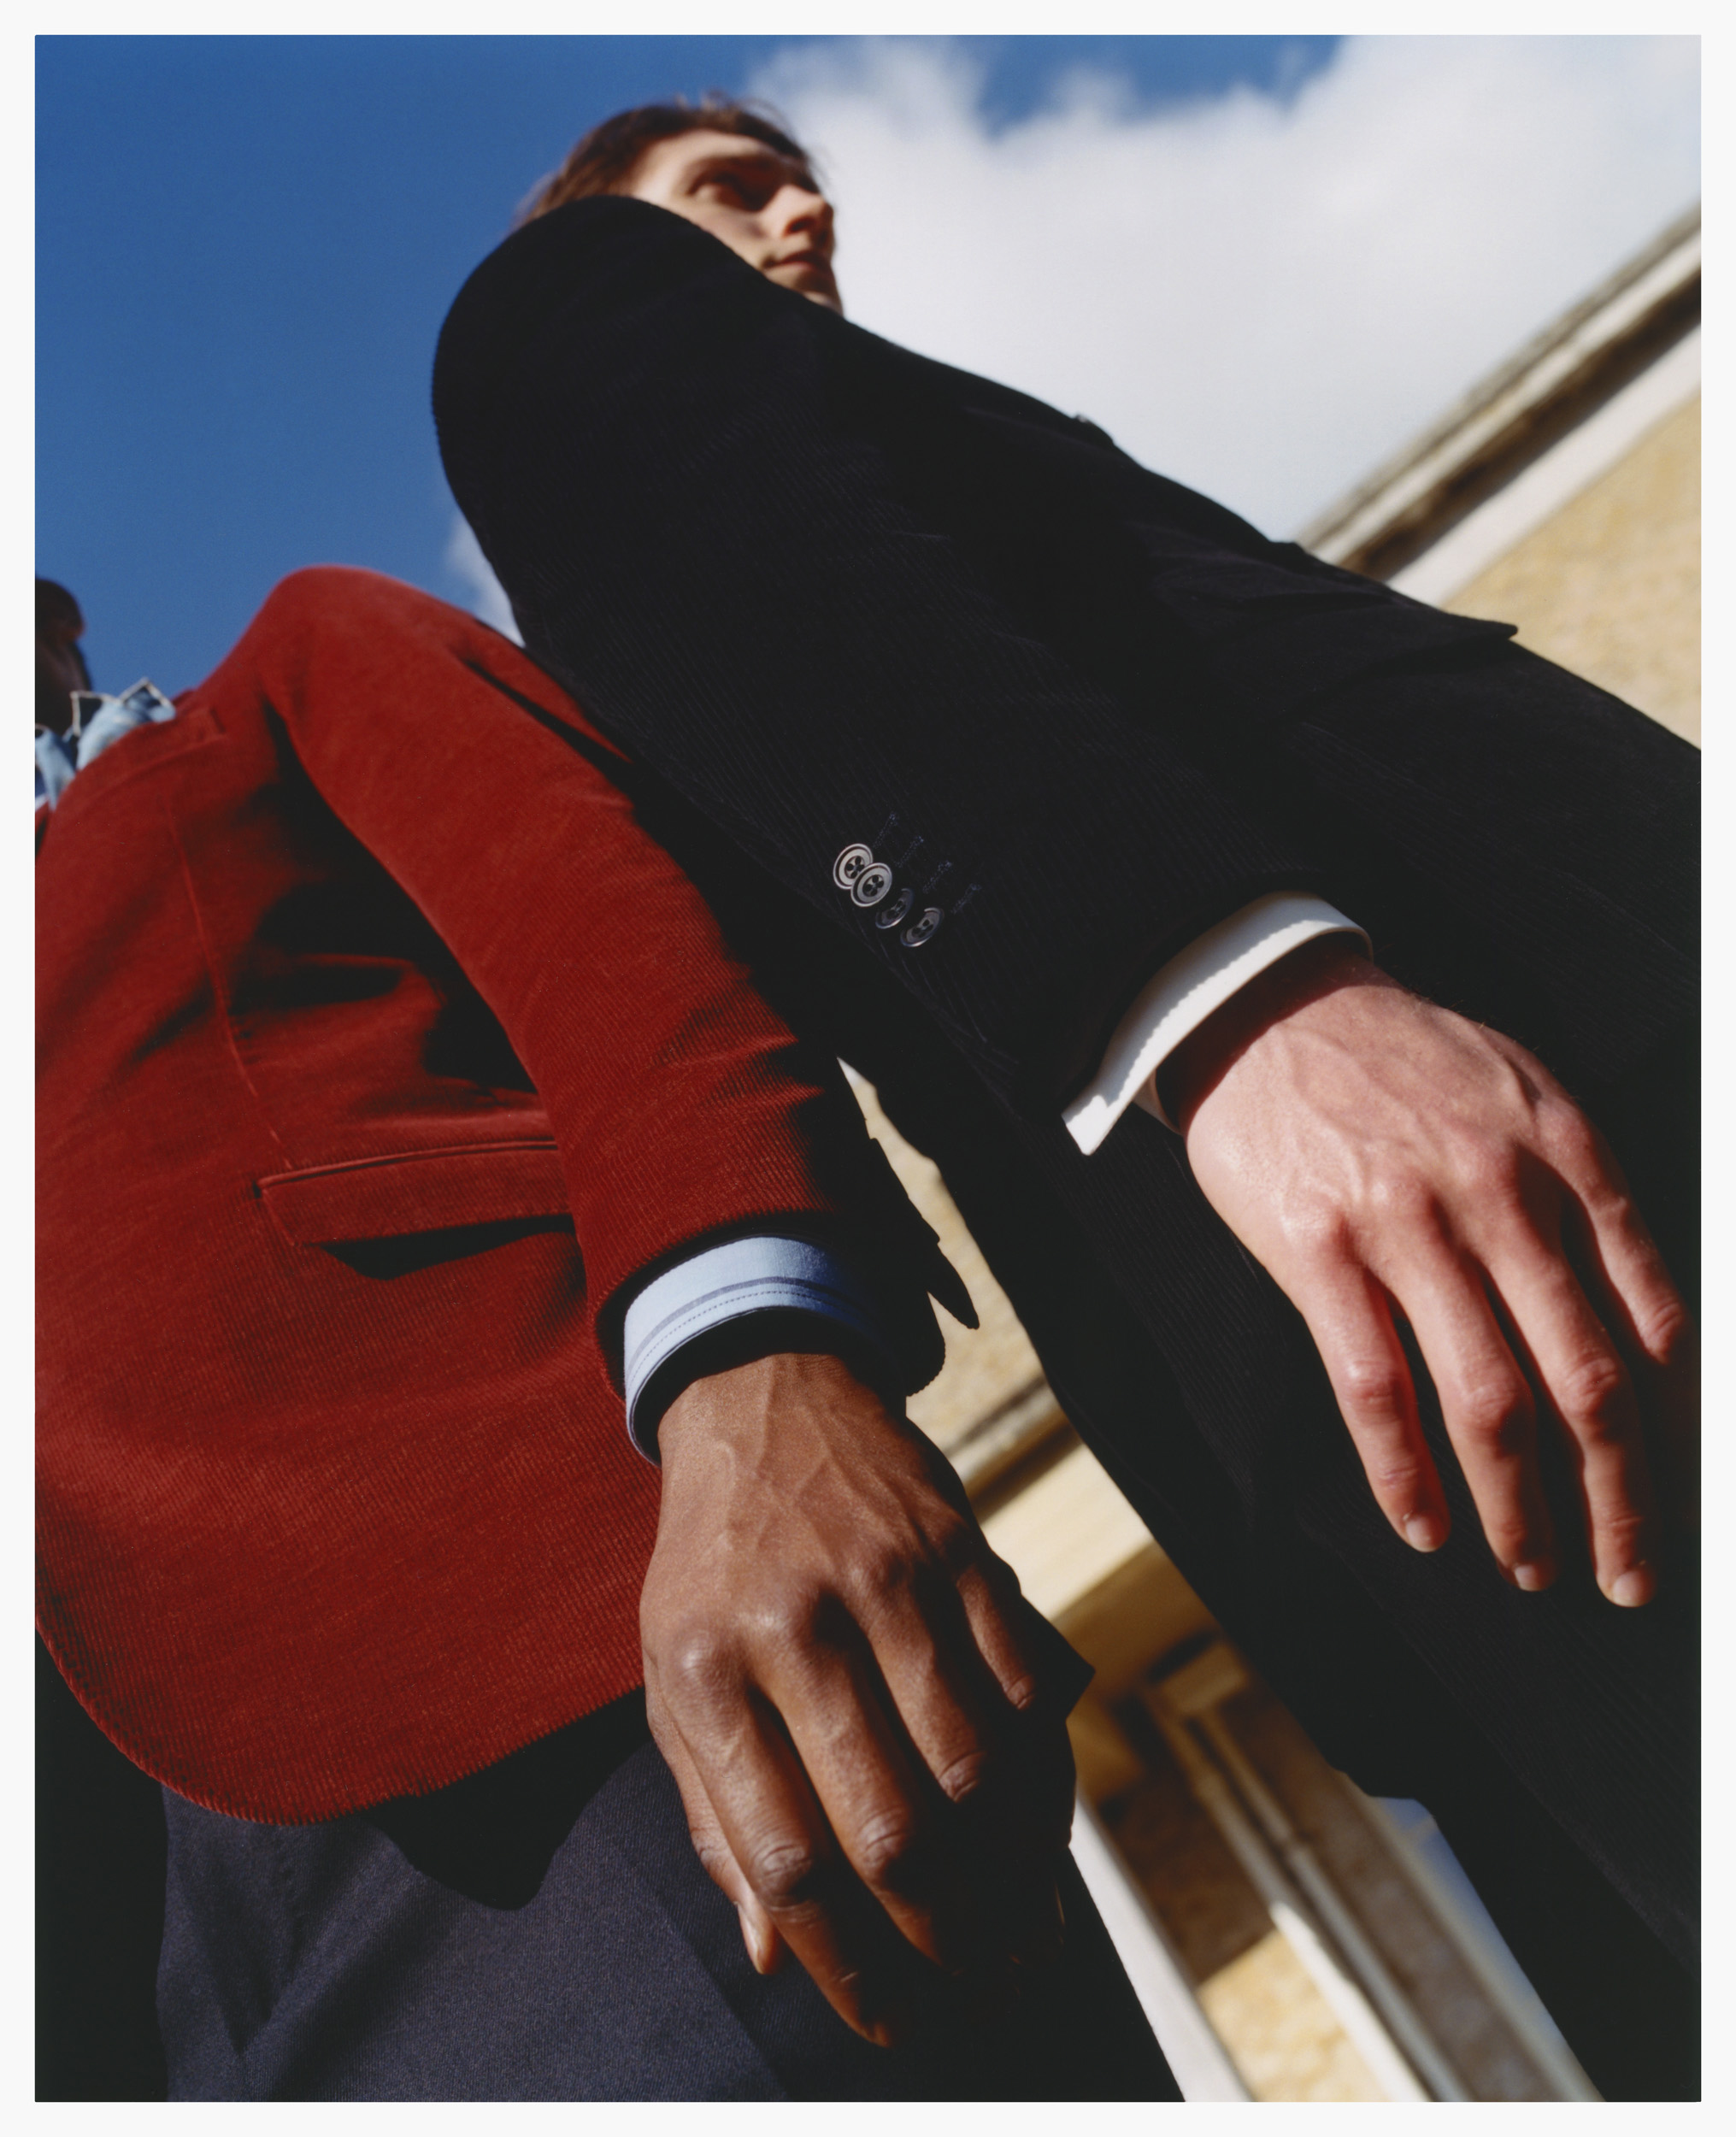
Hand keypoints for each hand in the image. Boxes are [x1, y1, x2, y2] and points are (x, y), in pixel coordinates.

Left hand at [640, 1351, 1088, 2045]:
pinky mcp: (957, 1551)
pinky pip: (1018, 1687)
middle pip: (886, 1829)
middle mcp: (793, 1629)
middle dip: (941, 1939)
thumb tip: (771, 1955)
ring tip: (1023, 1934)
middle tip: (973, 1987)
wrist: (765, 1399)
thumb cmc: (715, 1568)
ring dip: (1008, 1876)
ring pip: (969, 1770)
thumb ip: (713, 1815)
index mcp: (706, 1673)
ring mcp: (884, 1584)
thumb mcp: (673, 1677)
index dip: (843, 1965)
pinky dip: (1038, 1774)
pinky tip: (1040, 1834)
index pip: (782, 1859)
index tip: (885, 2024)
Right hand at [1162, 938, 1696, 1603]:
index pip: (1655, 1318)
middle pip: (1585, 1380)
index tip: (1686, 1499)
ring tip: (1533, 1567)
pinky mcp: (1317, 1250)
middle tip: (1630, 1573)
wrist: (1272, 1007)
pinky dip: (1403, 1475)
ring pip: (1487, 1401)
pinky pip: (1372, 1388)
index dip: (1679, 1429)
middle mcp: (1499, 1194)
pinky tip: (1423, 1526)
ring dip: (1520, 1508)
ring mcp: (1405, 1225)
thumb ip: (1585, 1197)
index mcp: (1566, 1155)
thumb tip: (1649, 1327)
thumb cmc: (1403, 1059)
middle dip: (1620, 1498)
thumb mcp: (1524, 1095)